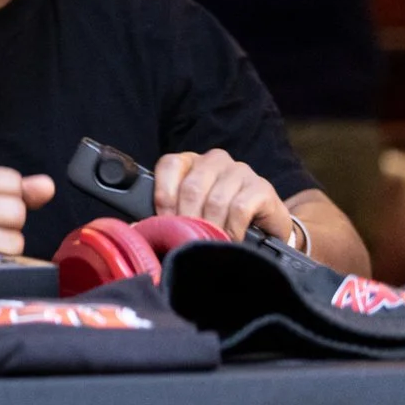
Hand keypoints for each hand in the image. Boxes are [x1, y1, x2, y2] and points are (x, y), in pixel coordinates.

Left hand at [152, 149, 290, 242]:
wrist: (265, 227)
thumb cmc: (221, 218)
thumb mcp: (192, 212)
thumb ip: (168, 215)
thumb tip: (140, 229)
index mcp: (191, 162)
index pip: (169, 165)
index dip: (164, 196)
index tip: (165, 222)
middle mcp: (215, 160)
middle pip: (191, 188)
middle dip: (187, 220)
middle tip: (189, 241)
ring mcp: (240, 171)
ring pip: (215, 201)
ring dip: (211, 228)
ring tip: (210, 243)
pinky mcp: (262, 187)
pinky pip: (240, 209)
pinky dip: (232, 229)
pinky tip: (232, 239)